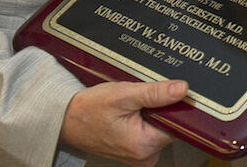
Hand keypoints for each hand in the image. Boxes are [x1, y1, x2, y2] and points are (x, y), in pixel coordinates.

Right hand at [60, 79, 186, 166]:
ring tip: (129, 106)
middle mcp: (145, 157)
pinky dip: (141, 120)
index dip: (171, 105)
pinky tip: (127, 114)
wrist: (66, 119)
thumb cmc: (89, 109)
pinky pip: (147, 132)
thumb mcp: (123, 95)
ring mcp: (139, 156)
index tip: (160, 93)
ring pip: (158, 128)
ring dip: (148, 113)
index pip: (177, 123)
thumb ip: (154, 93)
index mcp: (145, 146)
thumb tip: (181, 90)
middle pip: (168, 126)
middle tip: (137, 99)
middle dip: (157, 108)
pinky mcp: (134, 152)